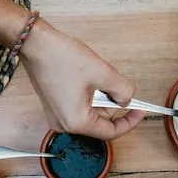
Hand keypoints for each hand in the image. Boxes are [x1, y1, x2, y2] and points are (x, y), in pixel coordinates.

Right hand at [0, 0, 142, 139]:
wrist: (36, 44)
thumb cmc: (61, 58)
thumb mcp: (102, 73)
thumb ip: (123, 90)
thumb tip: (127, 99)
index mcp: (76, 122)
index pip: (111, 132)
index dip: (130, 121)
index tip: (141, 110)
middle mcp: (64, 125)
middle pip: (100, 122)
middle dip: (112, 103)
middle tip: (114, 82)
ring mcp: (57, 116)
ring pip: (91, 113)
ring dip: (100, 97)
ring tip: (95, 76)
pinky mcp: (55, 106)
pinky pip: (79, 107)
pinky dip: (89, 95)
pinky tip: (86, 78)